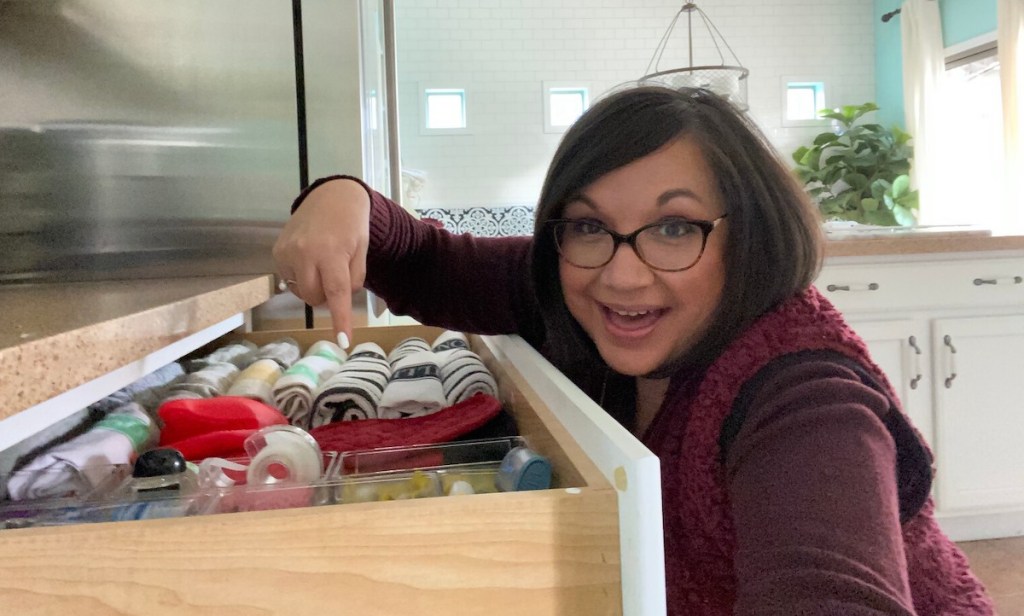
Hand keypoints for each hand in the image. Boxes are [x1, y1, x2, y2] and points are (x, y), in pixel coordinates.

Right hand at [272, 179, 369, 346]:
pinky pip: (291, 280)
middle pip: (315, 298)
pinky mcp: (276, 252)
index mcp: (331, 252)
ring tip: (322, 264)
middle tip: (336, 276)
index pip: (336, 293)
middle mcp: (305, 253)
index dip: (340, 319)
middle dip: (327, 296)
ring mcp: (287, 252)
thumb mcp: (362, 251)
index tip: (342, 341)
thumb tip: (339, 301)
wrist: (332, 196)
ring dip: (314, 286)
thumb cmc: (352, 225)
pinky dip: (302, 276)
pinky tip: (309, 259)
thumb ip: (353, 279)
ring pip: (302, 291)